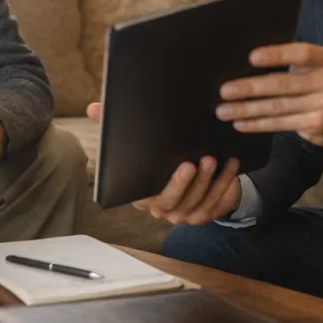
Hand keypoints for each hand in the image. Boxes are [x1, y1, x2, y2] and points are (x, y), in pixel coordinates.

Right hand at [88, 102, 240, 222]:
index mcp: (140, 195)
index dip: (166, 184)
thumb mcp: (134, 143)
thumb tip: (92, 108)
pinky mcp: (203, 213)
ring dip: (207, 183)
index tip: (181, 165)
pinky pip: (215, 202)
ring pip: (196, 203)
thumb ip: (112, 127)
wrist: (189, 175)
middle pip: (172, 202)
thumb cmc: (157, 157)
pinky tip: (230, 164)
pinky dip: (224, 184)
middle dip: (186, 184)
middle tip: (195, 163)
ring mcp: (183, 214)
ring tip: (212, 160)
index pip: (147, 195)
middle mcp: (160, 209)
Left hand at [216, 43, 322, 154]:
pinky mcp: (316, 125)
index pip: (302, 54)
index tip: (251, 58)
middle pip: (284, 84)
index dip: (277, 55)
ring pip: (278, 107)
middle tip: (225, 90)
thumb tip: (249, 62)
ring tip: (223, 110)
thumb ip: (298, 63)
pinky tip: (240, 123)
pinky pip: (281, 124)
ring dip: (247, 109)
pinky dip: (258, 124)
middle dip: (251, 88)